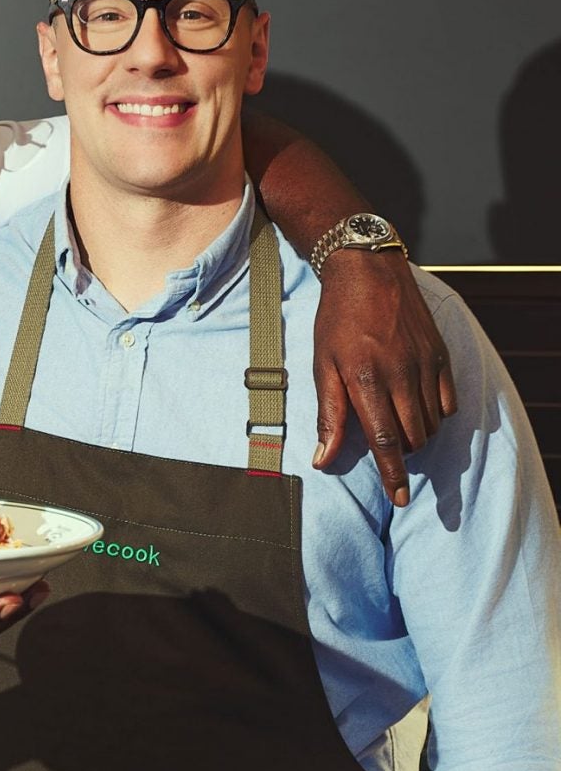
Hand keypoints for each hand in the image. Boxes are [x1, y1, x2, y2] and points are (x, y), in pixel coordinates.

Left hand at [312, 250, 456, 504]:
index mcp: (365, 378)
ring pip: (432, 423)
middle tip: (388, 449)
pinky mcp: (441, 355)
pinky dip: (436, 414)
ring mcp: (424, 364)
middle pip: (413, 437)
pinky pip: (448, 402)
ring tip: (398, 424)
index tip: (399, 499)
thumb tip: (323, 460)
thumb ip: (327, 414)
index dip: (393, 473)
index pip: (385, 440)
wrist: (366, 271)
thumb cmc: (337, 320)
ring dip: (418, 435)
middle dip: (403, 454)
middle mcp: (400, 374)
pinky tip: (417, 406)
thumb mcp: (322, 364)